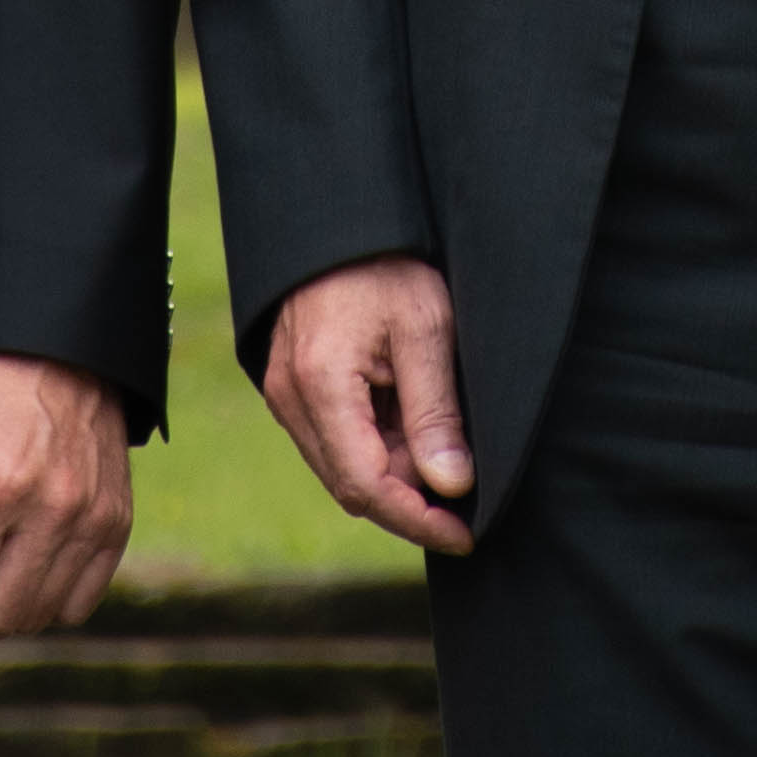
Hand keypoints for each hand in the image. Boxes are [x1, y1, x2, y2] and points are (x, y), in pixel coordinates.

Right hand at [259, 255, 472, 550]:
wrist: (340, 222)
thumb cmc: (387, 266)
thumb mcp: (426, 330)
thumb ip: (435, 413)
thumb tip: (451, 485)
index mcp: (321, 386)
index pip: (367, 486)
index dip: (418, 520)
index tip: (466, 534)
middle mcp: (291, 399)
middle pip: (352, 487)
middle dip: (411, 502)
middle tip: (469, 499)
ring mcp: (287, 396)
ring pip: (343, 469)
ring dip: (396, 475)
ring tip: (447, 452)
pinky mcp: (294, 390)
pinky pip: (336, 443)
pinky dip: (378, 450)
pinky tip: (416, 431)